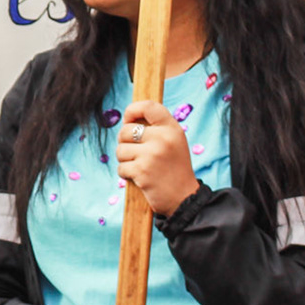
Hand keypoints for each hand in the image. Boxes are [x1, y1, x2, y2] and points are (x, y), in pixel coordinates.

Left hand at [117, 101, 198, 217]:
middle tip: (136, 153)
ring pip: (120, 150)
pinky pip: (121, 167)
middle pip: (125, 131)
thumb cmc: (174, 168)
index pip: (148, 106)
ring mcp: (152, 155)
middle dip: (125, 142)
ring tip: (141, 166)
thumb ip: (156, 128)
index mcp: (172, 128)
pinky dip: (126, 174)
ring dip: (125, 160)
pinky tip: (140, 178)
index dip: (132, 110)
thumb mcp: (173, 142)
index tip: (128, 120)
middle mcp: (163, 138)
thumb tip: (127, 120)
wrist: (184, 198)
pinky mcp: (142, 171)